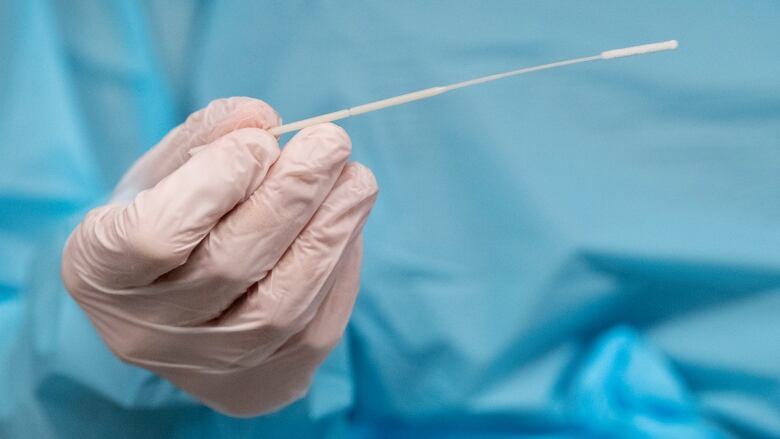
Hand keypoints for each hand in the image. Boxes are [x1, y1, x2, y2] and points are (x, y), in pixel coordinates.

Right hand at [61, 97, 377, 415]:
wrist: (176, 312)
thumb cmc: (166, 221)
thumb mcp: (164, 172)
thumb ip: (206, 139)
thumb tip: (263, 119)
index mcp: (100, 271)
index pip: (156, 235)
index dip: (217, 183)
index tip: (263, 140)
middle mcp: (150, 332)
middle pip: (229, 265)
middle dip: (292, 196)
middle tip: (332, 142)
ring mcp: (210, 364)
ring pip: (282, 305)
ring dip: (331, 233)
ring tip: (358, 180)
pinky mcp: (265, 380)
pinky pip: (317, 323)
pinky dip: (341, 266)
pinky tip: (348, 221)